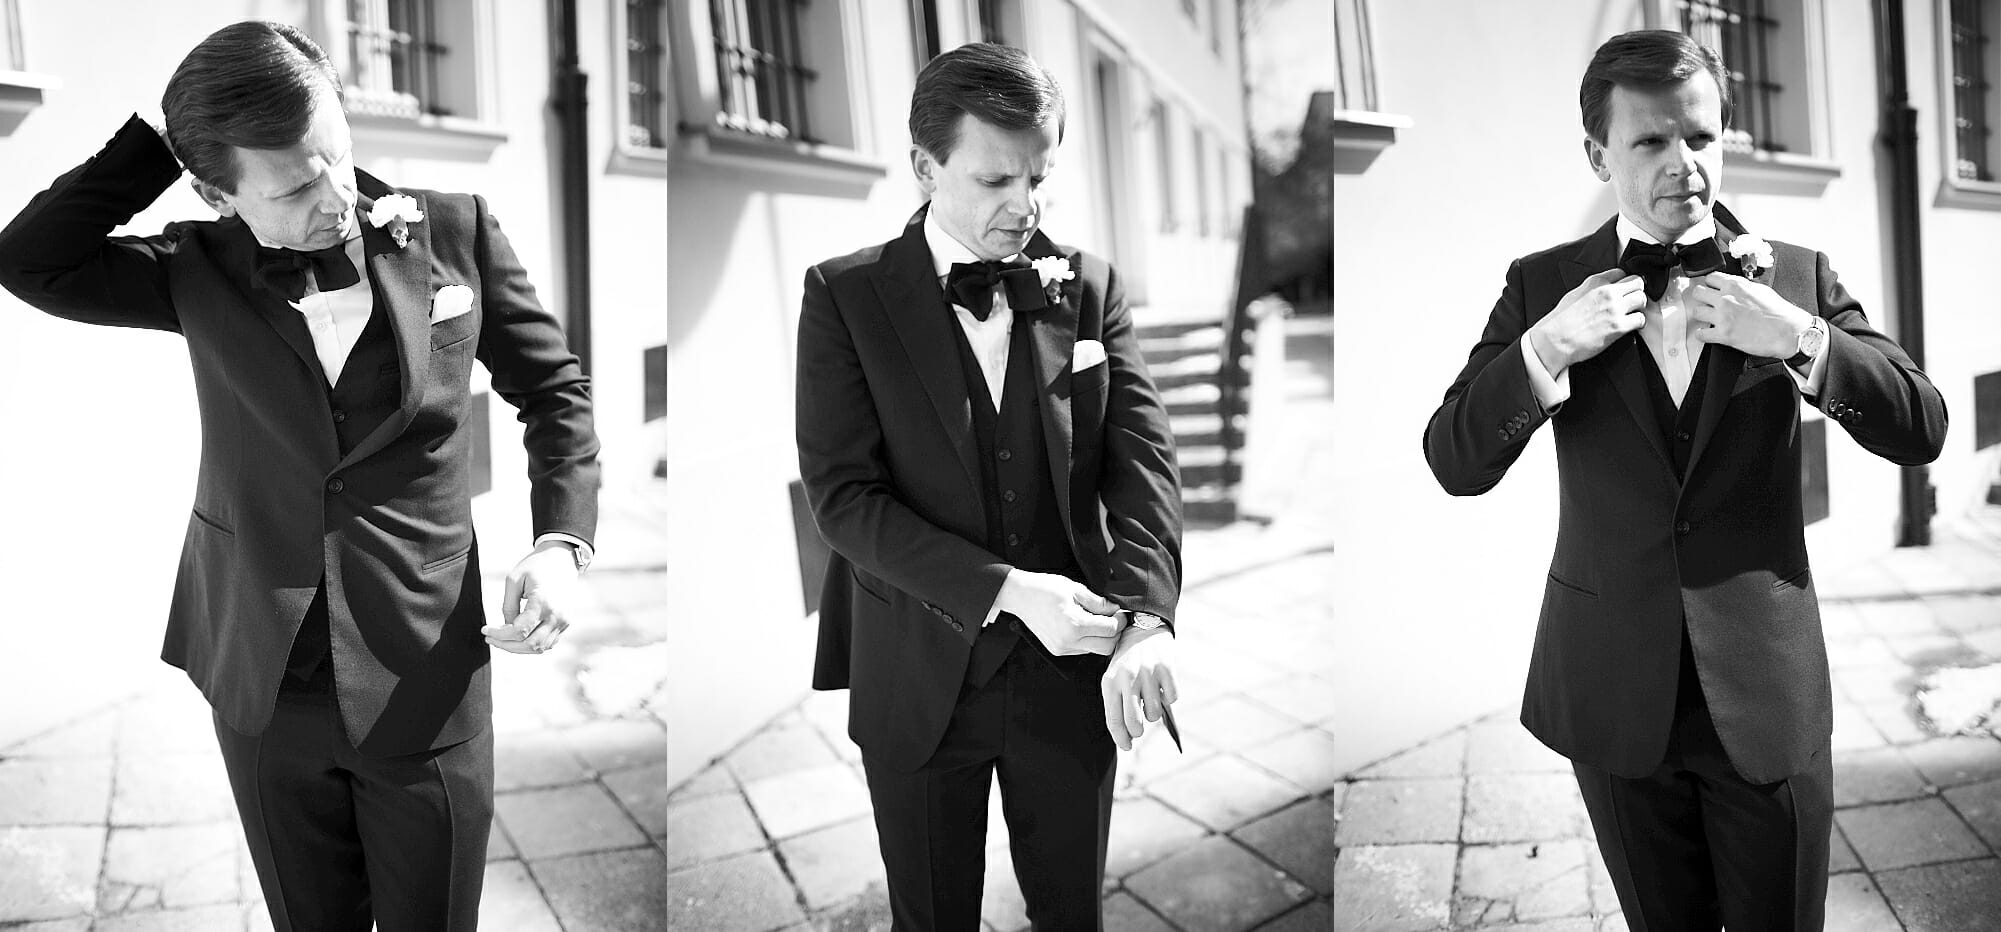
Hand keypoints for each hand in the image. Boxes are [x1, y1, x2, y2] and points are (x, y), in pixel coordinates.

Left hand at [481, 542, 581, 654]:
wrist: (563, 559)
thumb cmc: (536, 566)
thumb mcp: (514, 579)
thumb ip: (508, 605)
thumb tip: (506, 627)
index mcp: (543, 603)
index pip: (518, 631)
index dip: (498, 635)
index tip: (485, 630)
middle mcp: (556, 616)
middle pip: (529, 644)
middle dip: (506, 645)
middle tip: (490, 638)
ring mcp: (563, 621)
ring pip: (539, 648)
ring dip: (518, 648)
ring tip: (502, 639)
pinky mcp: (566, 623)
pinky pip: (548, 643)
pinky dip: (532, 645)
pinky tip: (518, 637)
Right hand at [994, 570, 1120, 655]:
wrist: (1020, 596)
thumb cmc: (1045, 588)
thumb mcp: (1076, 589)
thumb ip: (1099, 602)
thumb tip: (1116, 609)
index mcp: (1075, 624)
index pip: (1111, 629)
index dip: (1120, 620)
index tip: (1120, 611)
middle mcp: (1069, 641)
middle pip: (1107, 647)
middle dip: (1115, 633)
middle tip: (1114, 618)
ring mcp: (1063, 648)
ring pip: (1096, 650)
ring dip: (1102, 638)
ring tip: (1097, 620)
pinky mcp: (1058, 651)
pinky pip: (1083, 650)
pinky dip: (1089, 640)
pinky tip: (1084, 626)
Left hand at [1101, 625, 1176, 750]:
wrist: (1143, 626)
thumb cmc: (1126, 659)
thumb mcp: (1114, 677)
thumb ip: (1118, 703)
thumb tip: (1128, 735)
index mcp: (1110, 682)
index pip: (1113, 720)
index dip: (1121, 738)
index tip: (1127, 746)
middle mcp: (1128, 679)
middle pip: (1135, 723)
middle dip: (1138, 731)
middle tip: (1140, 726)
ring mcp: (1148, 674)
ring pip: (1154, 714)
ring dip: (1153, 711)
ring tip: (1149, 697)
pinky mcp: (1167, 669)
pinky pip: (1172, 698)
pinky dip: (1169, 697)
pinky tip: (1161, 684)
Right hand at [1526, 269, 1646, 374]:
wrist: (1556, 340)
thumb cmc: (1561, 320)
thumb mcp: (1574, 294)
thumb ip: (1592, 288)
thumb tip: (1603, 288)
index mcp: (1595, 282)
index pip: (1621, 272)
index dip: (1623, 282)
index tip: (1623, 289)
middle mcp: (1607, 292)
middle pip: (1637, 282)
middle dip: (1636, 291)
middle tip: (1632, 300)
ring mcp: (1615, 309)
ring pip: (1642, 299)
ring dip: (1639, 306)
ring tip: (1632, 313)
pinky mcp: (1619, 326)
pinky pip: (1640, 319)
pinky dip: (1638, 322)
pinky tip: (1630, 325)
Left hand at [1686, 272, 1813, 357]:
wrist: (1788, 331)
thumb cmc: (1778, 312)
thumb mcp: (1760, 289)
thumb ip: (1742, 286)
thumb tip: (1731, 285)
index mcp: (1736, 285)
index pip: (1710, 277)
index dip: (1710, 285)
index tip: (1711, 290)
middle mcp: (1726, 298)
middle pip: (1697, 292)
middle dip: (1701, 298)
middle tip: (1707, 304)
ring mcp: (1723, 317)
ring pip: (1696, 312)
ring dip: (1701, 316)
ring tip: (1709, 319)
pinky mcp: (1723, 334)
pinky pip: (1700, 334)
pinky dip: (1702, 334)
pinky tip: (1708, 333)